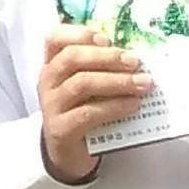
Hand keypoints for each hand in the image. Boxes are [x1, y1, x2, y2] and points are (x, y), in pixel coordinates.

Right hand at [37, 23, 153, 181]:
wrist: (67, 153)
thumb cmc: (81, 112)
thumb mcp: (87, 87)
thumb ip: (102, 70)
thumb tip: (135, 59)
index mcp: (53, 65)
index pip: (55, 39)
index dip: (80, 34)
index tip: (106, 39)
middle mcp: (47, 82)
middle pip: (71, 58)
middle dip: (106, 57)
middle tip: (135, 61)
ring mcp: (52, 106)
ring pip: (81, 84)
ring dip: (116, 81)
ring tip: (141, 83)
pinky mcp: (60, 129)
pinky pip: (88, 113)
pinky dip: (114, 107)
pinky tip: (132, 105)